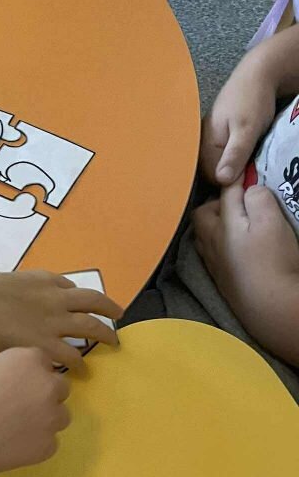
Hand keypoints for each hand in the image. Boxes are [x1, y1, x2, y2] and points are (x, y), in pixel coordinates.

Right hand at [0, 268, 121, 371]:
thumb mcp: (7, 284)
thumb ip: (23, 293)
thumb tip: (24, 305)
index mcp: (45, 281)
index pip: (71, 288)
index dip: (80, 297)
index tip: (85, 305)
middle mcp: (56, 298)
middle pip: (93, 301)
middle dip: (109, 308)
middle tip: (119, 315)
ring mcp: (55, 322)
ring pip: (91, 327)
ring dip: (105, 335)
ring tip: (114, 344)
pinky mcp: (47, 345)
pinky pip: (72, 356)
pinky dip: (80, 364)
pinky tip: (83, 372)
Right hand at [0, 348, 69, 476]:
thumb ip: (6, 375)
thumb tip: (11, 386)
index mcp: (29, 359)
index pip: (44, 362)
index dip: (29, 375)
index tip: (14, 386)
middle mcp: (47, 385)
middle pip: (60, 388)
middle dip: (44, 396)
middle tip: (18, 409)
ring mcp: (51, 417)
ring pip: (60, 417)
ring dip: (44, 421)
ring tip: (16, 430)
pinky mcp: (48, 446)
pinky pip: (50, 443)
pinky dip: (35, 446)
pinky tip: (12, 447)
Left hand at [194, 183, 298, 363]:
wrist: (269, 307)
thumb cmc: (271, 262)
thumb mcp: (270, 221)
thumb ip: (257, 198)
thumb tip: (248, 189)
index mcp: (221, 224)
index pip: (225, 192)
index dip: (237, 178)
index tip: (247, 169)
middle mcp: (210, 243)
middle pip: (204, 214)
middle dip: (218, 203)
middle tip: (240, 200)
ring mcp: (213, 263)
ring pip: (204, 235)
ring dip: (216, 224)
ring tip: (235, 221)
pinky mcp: (220, 279)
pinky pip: (211, 253)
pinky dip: (219, 243)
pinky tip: (233, 247)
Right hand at [200, 53, 276, 185]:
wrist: (258, 73)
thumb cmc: (252, 99)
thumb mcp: (246, 129)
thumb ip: (234, 154)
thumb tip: (221, 180)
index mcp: (203, 145)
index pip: (212, 178)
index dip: (230, 182)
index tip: (247, 179)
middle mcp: (201, 144)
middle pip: (212, 173)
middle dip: (229, 175)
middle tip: (249, 169)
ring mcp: (208, 140)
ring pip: (217, 165)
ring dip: (232, 168)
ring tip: (247, 162)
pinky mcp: (217, 137)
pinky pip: (221, 156)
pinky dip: (232, 159)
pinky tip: (243, 155)